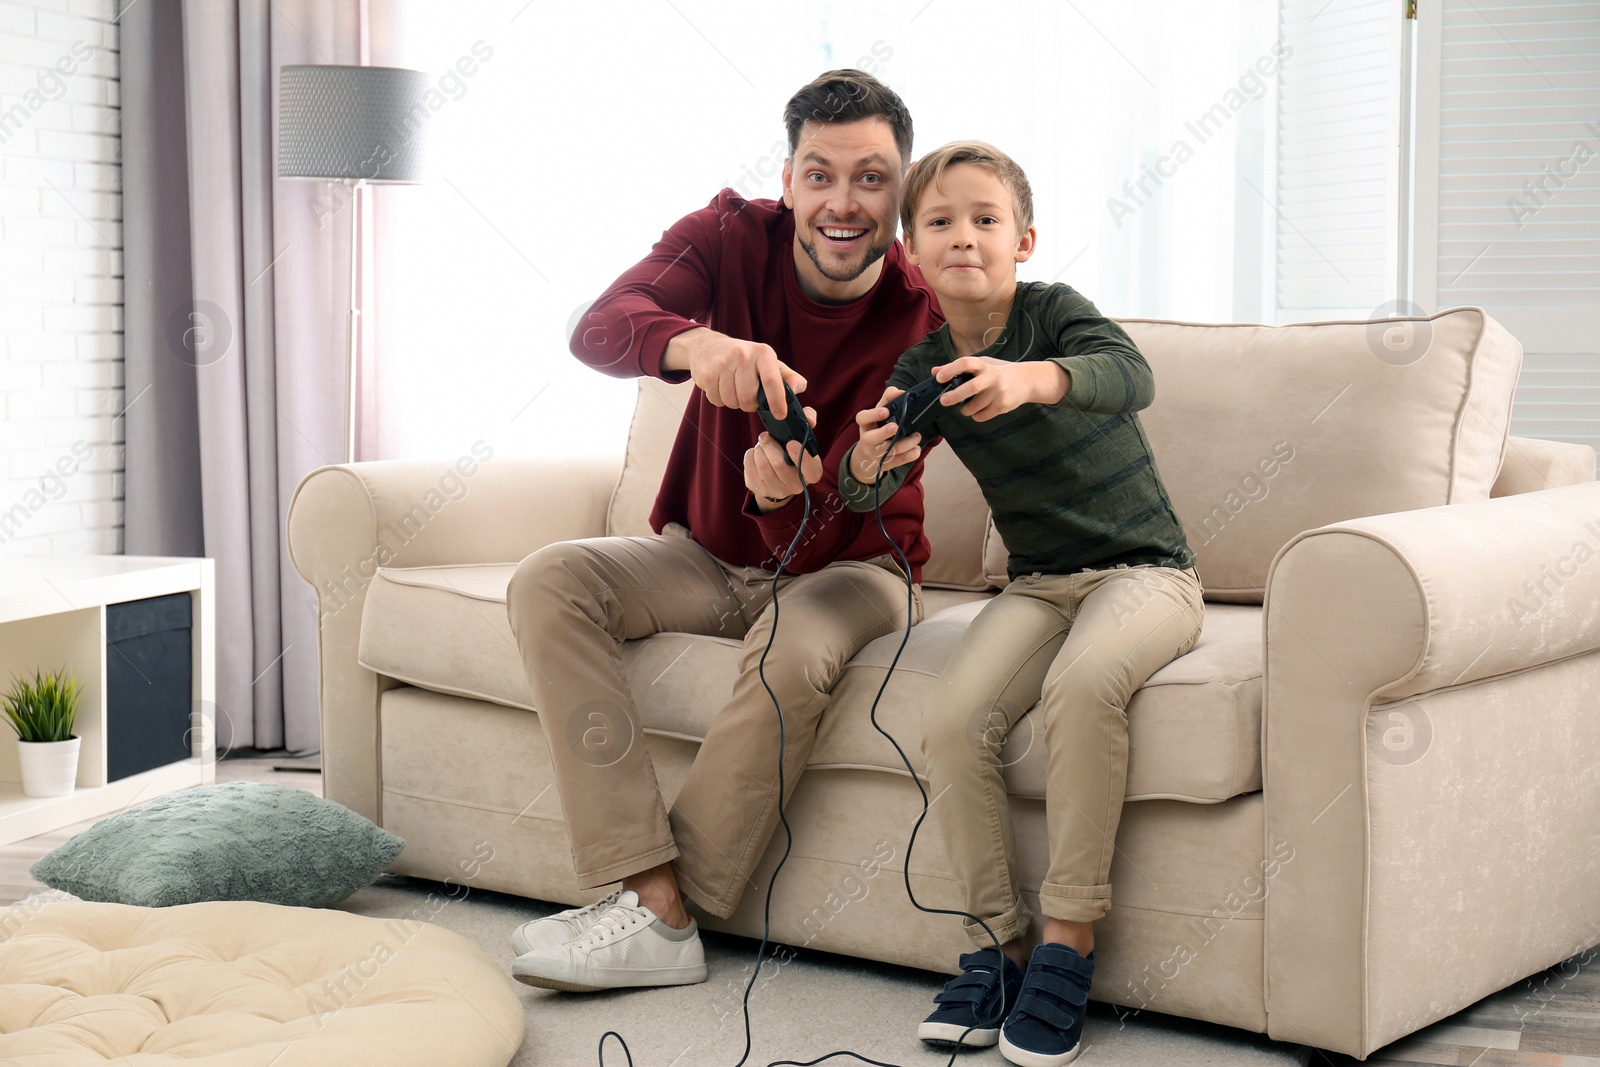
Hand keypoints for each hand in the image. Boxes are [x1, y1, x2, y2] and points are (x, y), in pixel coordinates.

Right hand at [665, 327, 807, 414]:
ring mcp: (722, 363)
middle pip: (749, 398)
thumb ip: (788, 377)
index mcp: (762, 352)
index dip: (777, 401)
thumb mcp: (768, 362)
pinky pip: (717, 401)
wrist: (708, 346)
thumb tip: (798, 389)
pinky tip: (721, 387)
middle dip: (750, 405)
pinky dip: (720, 400)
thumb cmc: (745, 358)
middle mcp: (743, 355)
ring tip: (734, 389)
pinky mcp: (707, 373)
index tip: (780, 415)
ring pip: (732, 402)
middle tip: (748, 396)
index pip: (771, 381)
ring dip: (734, 403)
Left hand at [745, 406, 821, 510]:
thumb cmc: (792, 451)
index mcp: (812, 472)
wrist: (780, 475)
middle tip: (766, 437)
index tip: (791, 443)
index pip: (810, 468)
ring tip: (761, 445)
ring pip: (762, 466)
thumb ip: (809, 421)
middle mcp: (796, 485)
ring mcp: (778, 490)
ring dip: (758, 450)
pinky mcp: (761, 491)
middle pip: (778, 464)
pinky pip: (750, 471)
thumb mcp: (804, 437)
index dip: (801, 456)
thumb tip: (810, 420)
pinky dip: (750, 457)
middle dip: (769, 445)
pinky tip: (755, 454)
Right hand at [849, 386, 921, 483]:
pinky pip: (900, 461)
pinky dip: (911, 454)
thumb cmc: (877, 428)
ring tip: (916, 436)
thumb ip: (888, 398)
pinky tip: (916, 448)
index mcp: (866, 424)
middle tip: (896, 427)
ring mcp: (876, 453)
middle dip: (884, 432)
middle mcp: (868, 439)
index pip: (862, 418)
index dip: (872, 415)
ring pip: (890, 450)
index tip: (885, 411)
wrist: (869, 455)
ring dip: (907, 443)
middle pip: (872, 438)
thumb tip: (899, 391)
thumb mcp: (879, 412)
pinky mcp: (886, 463)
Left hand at [934, 357, 1068, 420]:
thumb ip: (957, 369)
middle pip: (971, 387)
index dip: (951, 369)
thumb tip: (935, 372)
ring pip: (974, 407)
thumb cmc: (997, 372)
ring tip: (965, 407)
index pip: (966, 363)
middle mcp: (991, 378)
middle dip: (955, 396)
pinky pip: (982, 416)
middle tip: (943, 401)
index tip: (940, 378)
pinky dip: (975, 416)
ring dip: (965, 409)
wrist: (1026, 381)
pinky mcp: (1002, 406)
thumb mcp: (980, 365)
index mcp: (983, 365)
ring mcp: (998, 393)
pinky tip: (978, 410)